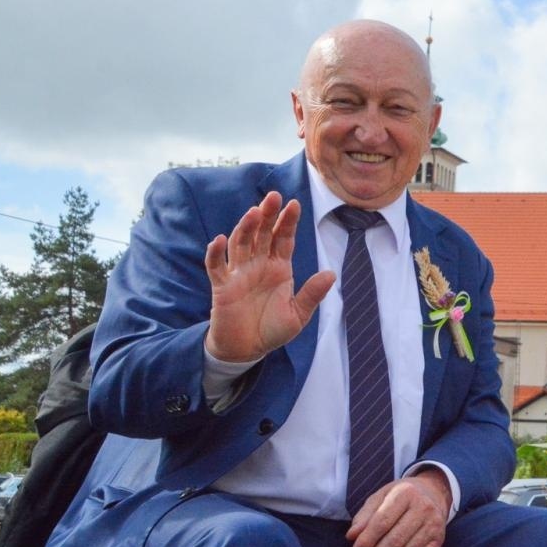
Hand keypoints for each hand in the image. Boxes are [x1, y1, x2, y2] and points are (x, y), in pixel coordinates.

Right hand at [204, 192, 334, 362]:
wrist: (247, 349)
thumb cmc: (272, 330)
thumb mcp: (298, 314)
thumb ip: (312, 294)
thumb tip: (331, 274)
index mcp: (279, 267)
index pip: (284, 238)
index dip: (288, 222)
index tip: (294, 204)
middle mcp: (259, 265)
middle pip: (262, 234)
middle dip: (268, 215)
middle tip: (274, 196)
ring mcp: (239, 273)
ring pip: (240, 243)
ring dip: (246, 227)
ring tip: (254, 212)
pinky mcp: (222, 286)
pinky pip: (216, 266)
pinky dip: (215, 253)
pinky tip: (219, 240)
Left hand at [346, 471, 451, 546]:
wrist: (432, 491)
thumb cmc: (400, 497)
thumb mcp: (380, 497)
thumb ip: (364, 516)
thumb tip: (351, 536)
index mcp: (404, 493)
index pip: (383, 521)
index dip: (368, 539)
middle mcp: (422, 506)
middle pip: (396, 538)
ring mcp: (433, 522)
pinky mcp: (440, 535)